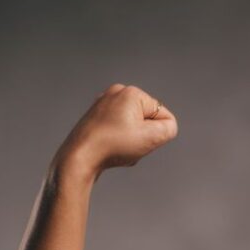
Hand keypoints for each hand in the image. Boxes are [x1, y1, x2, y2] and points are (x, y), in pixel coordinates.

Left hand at [51, 83, 177, 179]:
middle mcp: (117, 92)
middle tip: (128, 143)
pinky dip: (121, 139)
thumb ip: (169, 129)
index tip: (138, 139)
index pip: (165, 116)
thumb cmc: (112, 146)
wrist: (80, 156)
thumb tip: (167, 126)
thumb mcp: (151, 138)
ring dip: (133, 139)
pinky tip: (110, 145)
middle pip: (149, 120)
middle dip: (144, 135)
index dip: (158, 133)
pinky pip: (121, 128)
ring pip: (135, 126)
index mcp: (132, 92)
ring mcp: (105, 102)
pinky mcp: (97, 114)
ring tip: (118, 145)